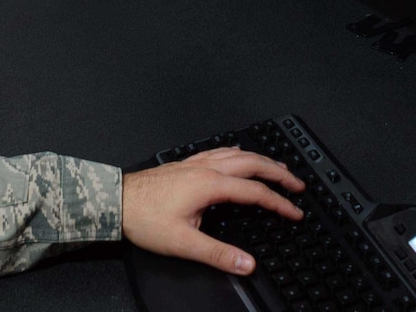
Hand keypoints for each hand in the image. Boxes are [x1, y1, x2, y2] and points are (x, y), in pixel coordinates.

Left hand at [122, 149, 305, 274]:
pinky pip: (221, 151)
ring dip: (262, 160)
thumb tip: (246, 264)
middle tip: (297, 184)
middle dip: (279, 174)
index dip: (279, 203)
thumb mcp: (183, 243)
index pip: (255, 192)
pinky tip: (238, 156)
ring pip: (238, 154)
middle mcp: (207, 169)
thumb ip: (218, 254)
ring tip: (278, 168)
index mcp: (211, 185)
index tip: (295, 212)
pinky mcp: (187, 164)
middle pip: (253, 164)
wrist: (118, 200)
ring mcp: (196, 163)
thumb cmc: (145, 218)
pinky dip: (239, 153)